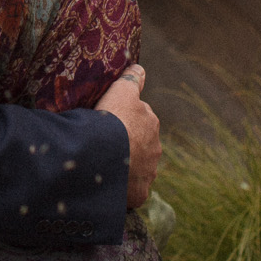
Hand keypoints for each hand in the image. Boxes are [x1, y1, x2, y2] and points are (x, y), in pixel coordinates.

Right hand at [93, 64, 160, 206]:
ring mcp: (148, 173)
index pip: (140, 120)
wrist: (107, 153)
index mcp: (151, 123)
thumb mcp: (121, 90)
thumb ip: (131, 79)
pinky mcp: (139, 194)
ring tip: (105, 166)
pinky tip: (109, 185)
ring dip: (126, 167)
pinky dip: (122, 189)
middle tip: (106, 145)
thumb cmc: (113, 118)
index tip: (111, 122)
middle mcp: (155, 149)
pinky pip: (131, 191)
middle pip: (141, 145)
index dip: (125, 120)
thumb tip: (139, 67)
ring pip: (137, 169)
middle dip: (129, 145)